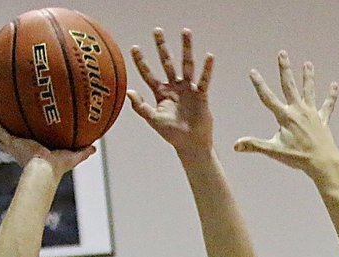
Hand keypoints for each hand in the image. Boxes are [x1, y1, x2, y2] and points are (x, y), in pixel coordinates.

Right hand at [0, 110, 93, 173]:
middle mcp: (21, 149)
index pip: (26, 144)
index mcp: (33, 152)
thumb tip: (95, 147)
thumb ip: (82, 152)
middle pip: (8, 139)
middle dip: (3, 130)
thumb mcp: (72, 157)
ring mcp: (14, 145)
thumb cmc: (57, 168)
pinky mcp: (11, 141)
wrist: (45, 171)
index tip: (21, 132)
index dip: (22, 139)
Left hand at [128, 28, 213, 160]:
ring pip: (186, 65)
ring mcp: (188, 90)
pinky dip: (207, 70)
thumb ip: (141, 107)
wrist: (191, 144)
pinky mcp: (201, 95)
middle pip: (167, 62)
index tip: (134, 47)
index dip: (141, 61)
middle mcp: (174, 88)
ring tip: (185, 31)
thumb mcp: (154, 120)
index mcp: (161, 93)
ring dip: (186, 49)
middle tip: (157, 30)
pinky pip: (204, 80)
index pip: (148, 74)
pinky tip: (209, 57)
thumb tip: (130, 92)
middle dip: (162, 47)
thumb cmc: (172, 135)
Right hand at [235, 51, 338, 176]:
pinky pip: (327, 106)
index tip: (253, 71)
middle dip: (285, 69)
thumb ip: (255, 145)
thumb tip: (236, 146)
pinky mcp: (322, 120)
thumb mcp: (274, 151)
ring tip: (308, 64)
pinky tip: (334, 85)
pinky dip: (331, 96)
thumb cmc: (298, 157)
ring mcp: (311, 114)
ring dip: (308, 77)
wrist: (322, 162)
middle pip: (290, 86)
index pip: (268, 98)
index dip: (259, 85)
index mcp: (285, 117)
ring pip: (309, 91)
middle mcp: (298, 111)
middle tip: (282, 53)